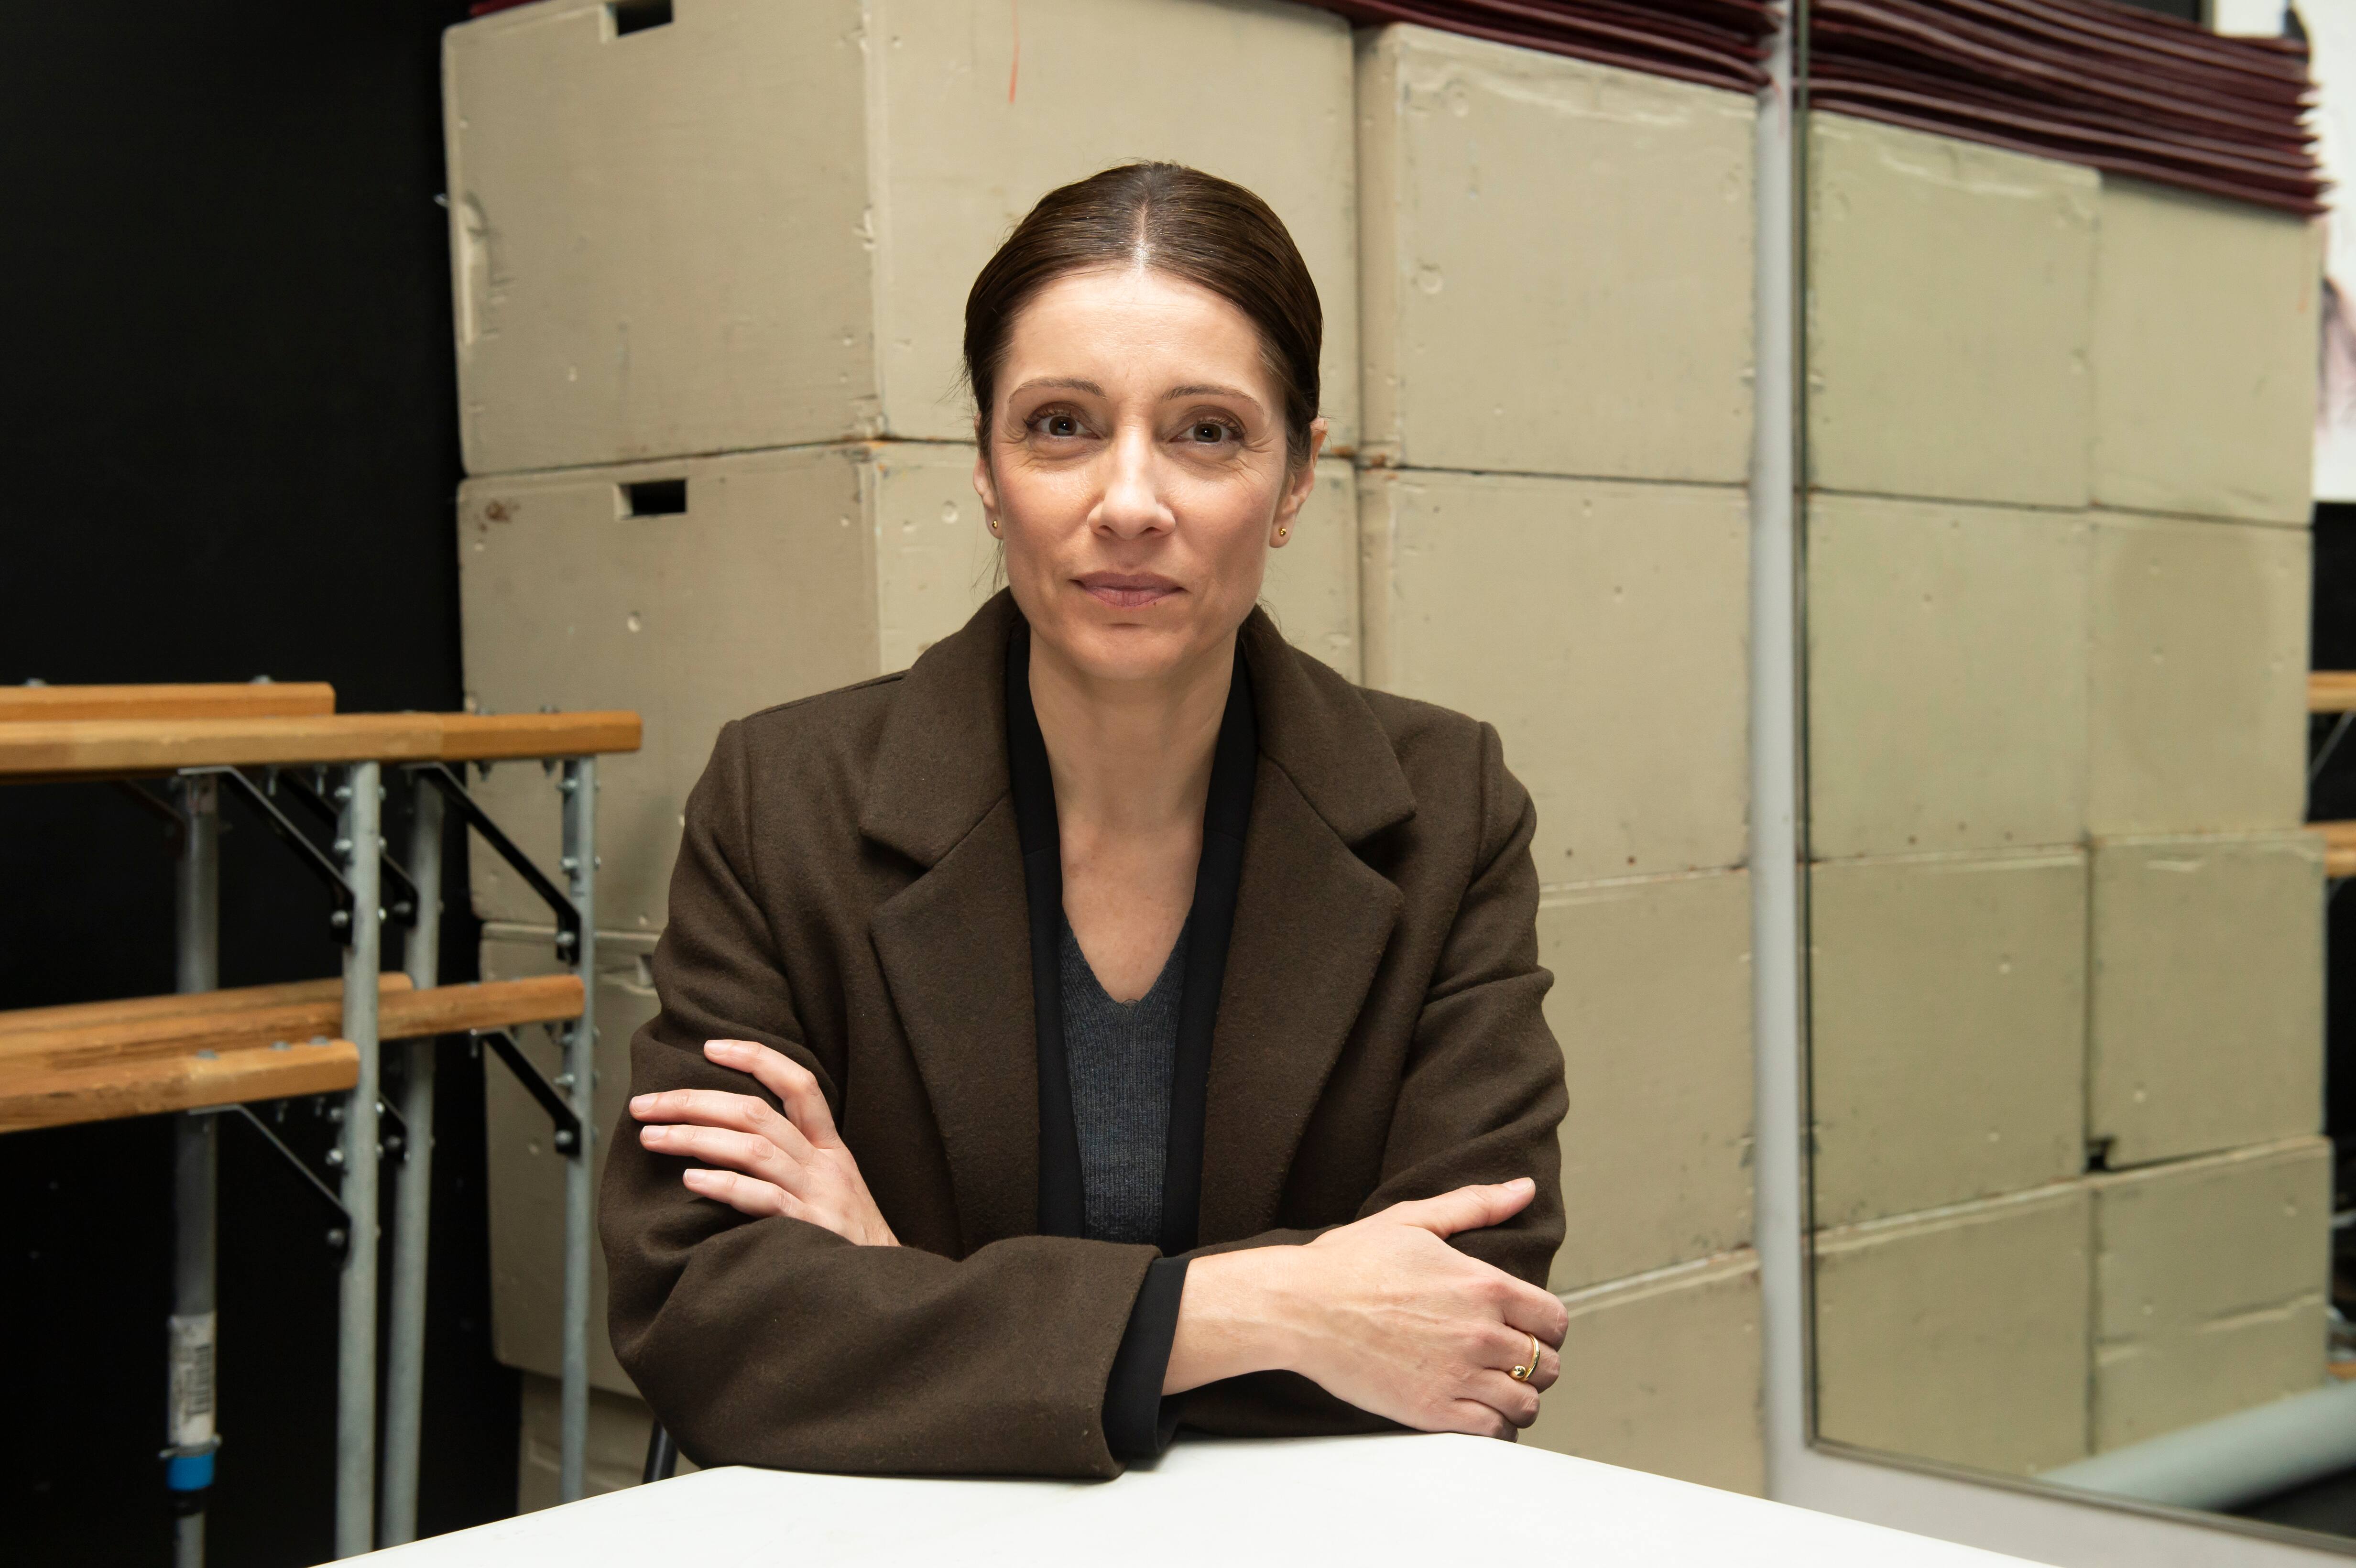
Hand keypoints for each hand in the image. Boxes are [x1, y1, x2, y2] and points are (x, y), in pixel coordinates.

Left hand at [630, 1040, 898, 1246]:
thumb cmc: (845, 1239)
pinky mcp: (811, 1230)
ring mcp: (819, 1196)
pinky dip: (725, 1186)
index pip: (798, 1084)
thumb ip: (791, 1161)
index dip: (756, 1058)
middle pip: (758, 1114)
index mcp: (829, 1147)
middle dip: (695, 1102)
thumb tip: (723, 1136)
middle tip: (645, 1105)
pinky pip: (763, 1199)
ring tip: (652, 1138)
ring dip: (696, 1138)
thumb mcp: (829, 1187)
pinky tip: (692, 1181)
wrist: (885, 1287)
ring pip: (754, 1150)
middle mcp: (824, 1165)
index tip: (710, 1047)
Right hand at [1167, 1179, 1564, 1437]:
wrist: (1299, 1307)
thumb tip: (1523, 1188)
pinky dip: (1495, 1426)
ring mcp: (1458, 1375)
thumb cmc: (1349, 1262)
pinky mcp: (1433, 1411)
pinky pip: (1493, 1432)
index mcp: (1483, 1286)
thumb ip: (1476, 1204)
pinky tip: (1477, 1410)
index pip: (1554, 1319)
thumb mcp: (1414, 1219)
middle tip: (1510, 1358)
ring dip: (1518, 1397)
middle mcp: (1480, 1334)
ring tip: (1496, 1387)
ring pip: (1526, 1403)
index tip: (1528, 1327)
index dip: (1547, 1325)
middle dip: (1535, 1361)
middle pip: (1547, 1365)